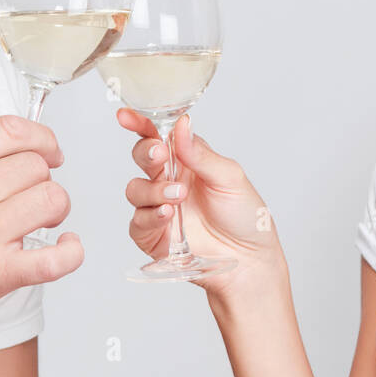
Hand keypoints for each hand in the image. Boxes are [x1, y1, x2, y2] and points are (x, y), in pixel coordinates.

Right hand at [0, 115, 83, 346]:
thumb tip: (10, 146)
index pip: (13, 131)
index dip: (43, 140)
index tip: (51, 152)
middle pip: (37, 168)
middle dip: (42, 180)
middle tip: (32, 197)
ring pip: (52, 202)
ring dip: (54, 212)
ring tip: (40, 222)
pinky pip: (54, 259)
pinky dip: (71, 253)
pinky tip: (66, 247)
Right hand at [118, 108, 285, 297]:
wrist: (249, 259)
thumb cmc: (245, 216)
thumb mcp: (230, 177)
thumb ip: (201, 153)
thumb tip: (182, 124)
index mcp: (187, 160)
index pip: (159, 135)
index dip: (140, 123)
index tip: (126, 117)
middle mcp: (169, 180)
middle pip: (142, 157)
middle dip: (146, 153)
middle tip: (160, 155)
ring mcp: (159, 207)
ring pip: (135, 189)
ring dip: (154, 190)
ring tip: (178, 196)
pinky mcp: (153, 235)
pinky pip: (137, 221)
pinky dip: (151, 216)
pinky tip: (169, 215)